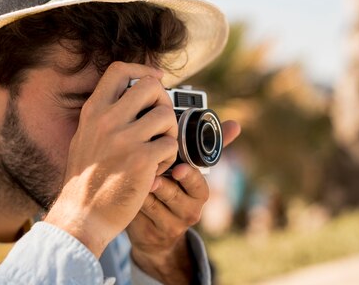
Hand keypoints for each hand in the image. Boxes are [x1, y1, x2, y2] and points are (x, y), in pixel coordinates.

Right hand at [44, 62, 178, 256]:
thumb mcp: (85, 137)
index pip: (119, 70)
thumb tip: (134, 92)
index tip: (156, 80)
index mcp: (93, 112)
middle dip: (164, 102)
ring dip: (170, 133)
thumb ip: (106, 115)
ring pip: (167, 115)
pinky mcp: (140, 160)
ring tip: (158, 151)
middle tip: (161, 123)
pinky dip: (169, 158)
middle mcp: (107, 120)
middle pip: (151, 86)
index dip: (144, 70)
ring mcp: (124, 139)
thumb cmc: (86, 180)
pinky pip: (171, 145)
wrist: (81, 216)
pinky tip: (156, 169)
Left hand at [127, 120, 240, 283]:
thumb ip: (209, 148)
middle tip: (153, 176)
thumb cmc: (173, 189)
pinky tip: (123, 187)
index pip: (198, 183)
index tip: (179, 169)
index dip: (189, 176)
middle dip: (163, 185)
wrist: (157, 233)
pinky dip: (130, 198)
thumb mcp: (191, 170)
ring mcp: (170, 225)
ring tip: (132, 176)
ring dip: (142, 188)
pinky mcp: (149, 233)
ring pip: (154, 203)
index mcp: (200, 192)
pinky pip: (138, 212)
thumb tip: (235, 125)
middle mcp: (190, 211)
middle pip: (175, 195)